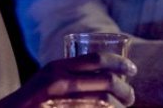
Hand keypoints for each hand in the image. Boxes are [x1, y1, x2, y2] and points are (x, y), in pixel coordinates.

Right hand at [0, 52, 136, 107]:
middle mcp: (59, 81)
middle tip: (131, 96)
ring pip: (104, 102)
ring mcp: (60, 101)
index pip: (96, 59)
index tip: (132, 69)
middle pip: (106, 82)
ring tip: (124, 106)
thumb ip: (68, 74)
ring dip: (120, 105)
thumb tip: (102, 74)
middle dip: (126, 90)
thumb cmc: (30, 99)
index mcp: (57, 66)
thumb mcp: (47, 79)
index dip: (119, 63)